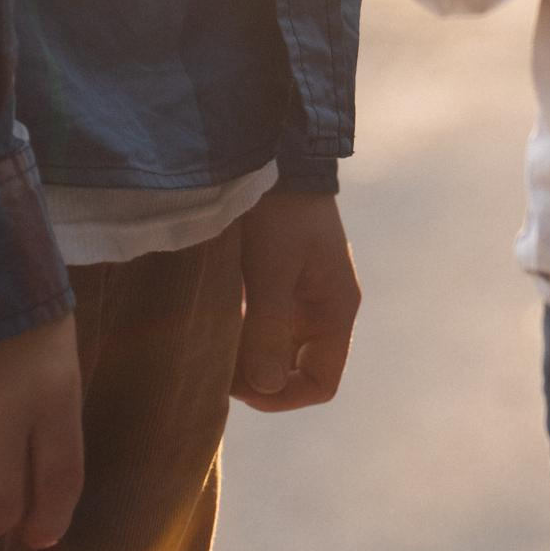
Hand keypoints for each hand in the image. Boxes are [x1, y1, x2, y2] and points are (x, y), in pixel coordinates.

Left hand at [233, 188, 361, 412]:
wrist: (277, 153)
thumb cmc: (280, 212)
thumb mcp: (272, 271)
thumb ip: (269, 330)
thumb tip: (263, 388)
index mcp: (335, 309)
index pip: (322, 382)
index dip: (283, 397)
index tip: (240, 388)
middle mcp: (324, 308)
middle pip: (297, 369)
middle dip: (259, 378)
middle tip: (217, 366)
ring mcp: (303, 295)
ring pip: (277, 349)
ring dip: (248, 356)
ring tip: (214, 345)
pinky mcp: (281, 280)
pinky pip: (266, 325)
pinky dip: (243, 333)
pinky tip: (217, 321)